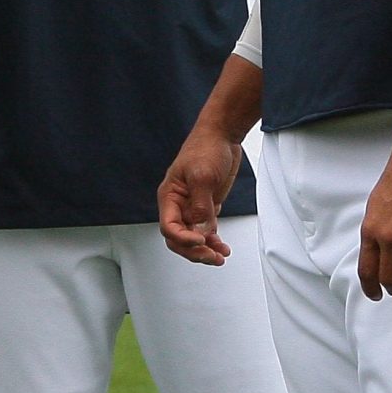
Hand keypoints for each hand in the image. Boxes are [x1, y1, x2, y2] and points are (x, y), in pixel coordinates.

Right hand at [158, 127, 243, 264]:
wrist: (222, 135)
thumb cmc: (206, 148)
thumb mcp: (202, 176)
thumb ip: (201, 206)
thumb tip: (201, 230)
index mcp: (170, 196)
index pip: (169, 227)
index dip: (183, 238)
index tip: (201, 240)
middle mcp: (178, 205)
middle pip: (179, 238)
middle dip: (194, 250)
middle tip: (211, 256)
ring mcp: (192, 207)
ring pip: (193, 237)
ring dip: (205, 249)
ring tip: (220, 256)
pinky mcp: (206, 207)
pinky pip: (205, 230)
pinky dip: (213, 241)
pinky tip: (222, 247)